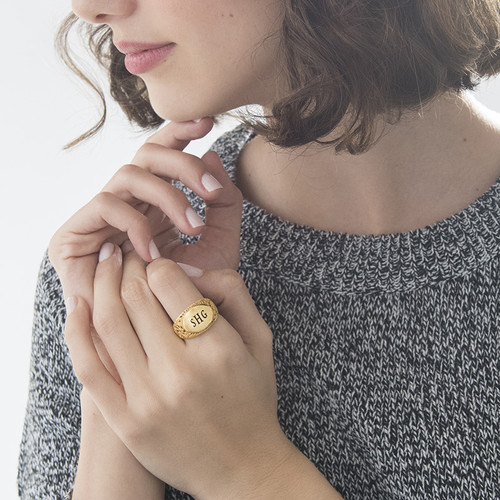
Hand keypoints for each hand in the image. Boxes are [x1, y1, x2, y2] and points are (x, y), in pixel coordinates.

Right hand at [49, 118, 242, 311]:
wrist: (157, 338)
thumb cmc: (188, 292)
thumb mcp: (219, 245)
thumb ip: (225, 204)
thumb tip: (213, 153)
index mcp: (157, 201)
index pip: (163, 153)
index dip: (181, 132)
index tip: (209, 122)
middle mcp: (129, 202)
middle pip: (148, 154)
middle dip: (184, 165)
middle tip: (214, 191)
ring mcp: (102, 216)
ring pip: (128, 174)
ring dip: (167, 196)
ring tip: (194, 228)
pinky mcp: (74, 234)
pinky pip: (107, 206)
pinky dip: (136, 224)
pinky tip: (156, 252)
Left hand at [64, 246, 295, 498]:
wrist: (243, 467)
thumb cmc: (253, 398)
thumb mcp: (261, 339)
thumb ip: (231, 292)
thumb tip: (184, 269)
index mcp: (219, 348)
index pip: (168, 282)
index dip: (158, 264)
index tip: (157, 263)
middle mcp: (181, 372)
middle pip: (136, 297)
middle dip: (128, 267)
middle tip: (126, 256)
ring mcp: (148, 400)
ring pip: (109, 324)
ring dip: (101, 287)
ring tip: (105, 268)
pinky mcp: (125, 421)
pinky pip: (90, 367)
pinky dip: (77, 331)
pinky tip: (78, 305)